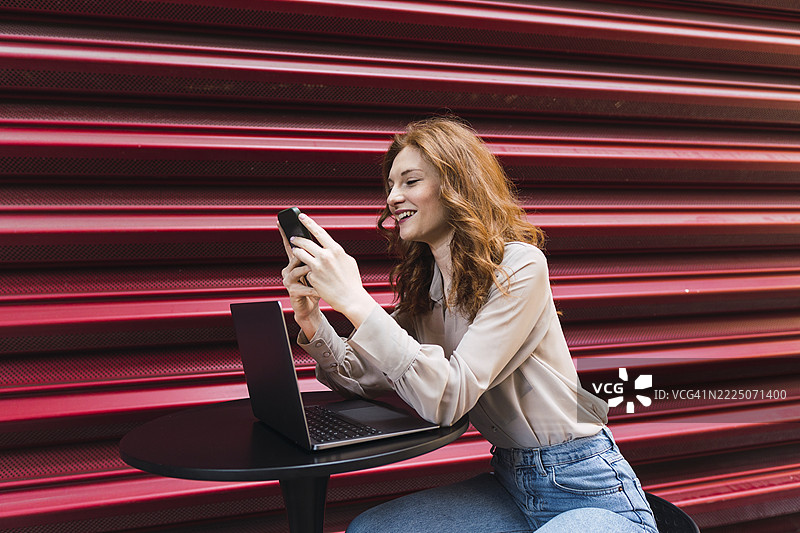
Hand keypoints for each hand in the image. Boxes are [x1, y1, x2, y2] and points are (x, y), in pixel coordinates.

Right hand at [280, 224, 321, 337]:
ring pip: (297, 270)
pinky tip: (320, 290)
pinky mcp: (292, 292)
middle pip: (294, 255)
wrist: (311, 307)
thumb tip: (324, 243)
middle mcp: (289, 269)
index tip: (281, 222)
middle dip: (302, 252)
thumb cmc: (316, 286)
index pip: (290, 245)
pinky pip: (303, 287)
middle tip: (312, 252)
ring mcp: (289, 280)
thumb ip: (318, 257)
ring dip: (308, 270)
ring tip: (316, 271)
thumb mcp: (318, 269)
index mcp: (295, 262)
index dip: (285, 233)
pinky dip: (314, 289)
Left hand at [289, 213, 378, 327]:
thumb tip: (329, 247)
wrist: (350, 299)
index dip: (308, 223)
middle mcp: (325, 256)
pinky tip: (310, 273)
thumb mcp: (348, 261)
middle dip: (297, 239)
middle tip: (293, 238)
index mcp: (335, 250)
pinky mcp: (312, 277)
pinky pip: (305, 270)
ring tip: (296, 252)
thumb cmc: (351, 281)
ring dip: (296, 252)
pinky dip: (306, 270)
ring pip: (300, 254)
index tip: (301, 217)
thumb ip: (336, 252)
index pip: (319, 232)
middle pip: (305, 242)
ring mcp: (317, 267)